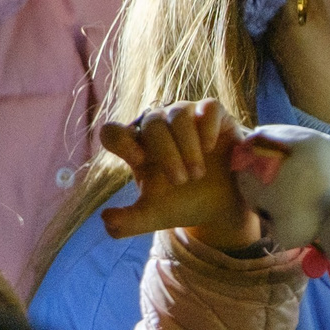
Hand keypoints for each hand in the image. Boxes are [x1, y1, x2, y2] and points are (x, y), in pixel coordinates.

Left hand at [98, 101, 267, 252]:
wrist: (224, 206)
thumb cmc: (184, 203)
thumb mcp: (155, 216)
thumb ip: (129, 221)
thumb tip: (106, 219)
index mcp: (137, 147)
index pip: (114, 132)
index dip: (121, 141)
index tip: (140, 161)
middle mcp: (159, 128)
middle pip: (151, 123)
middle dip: (166, 153)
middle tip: (181, 181)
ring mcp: (186, 119)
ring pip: (178, 114)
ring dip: (187, 145)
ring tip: (198, 173)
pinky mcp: (214, 117)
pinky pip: (208, 108)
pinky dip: (208, 127)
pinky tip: (211, 148)